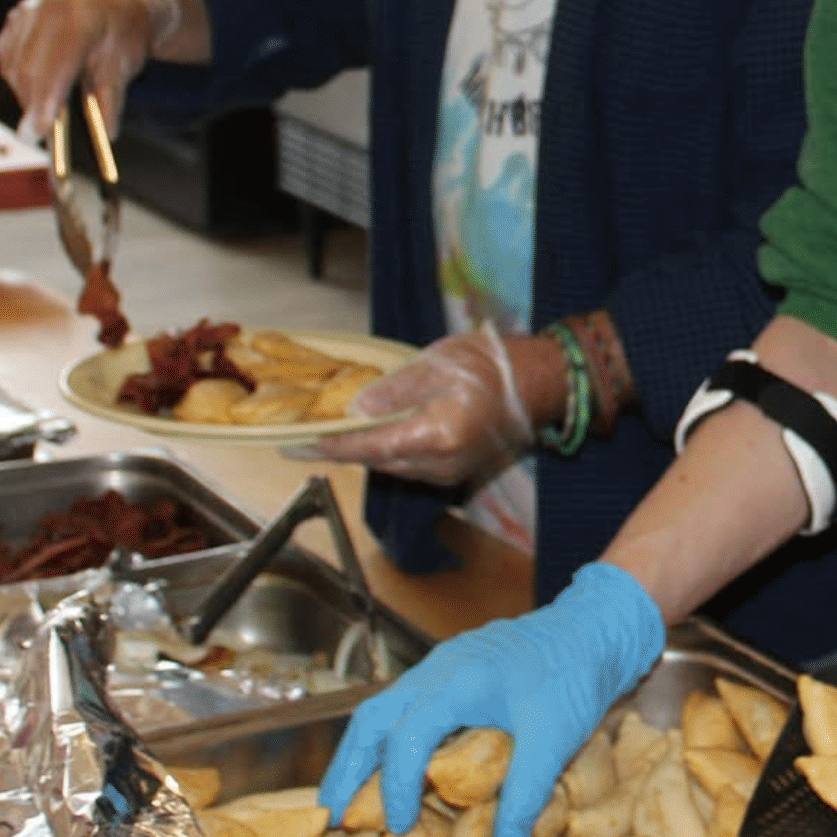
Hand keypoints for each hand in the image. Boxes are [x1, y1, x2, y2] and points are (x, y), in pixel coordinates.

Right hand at [0, 0, 185, 141]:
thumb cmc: (122, 29)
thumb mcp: (126, 62)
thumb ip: (113, 97)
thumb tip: (108, 133)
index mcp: (80, 17)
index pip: (56, 66)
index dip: (44, 102)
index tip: (38, 133)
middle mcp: (47, 9)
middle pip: (28, 69)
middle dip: (30, 106)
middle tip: (33, 136)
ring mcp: (28, 11)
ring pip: (14, 66)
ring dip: (25, 94)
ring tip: (46, 111)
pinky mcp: (15, 18)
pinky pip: (8, 57)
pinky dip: (19, 77)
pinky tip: (39, 86)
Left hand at [296, 324, 544, 487]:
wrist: (541, 382)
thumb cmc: (494, 364)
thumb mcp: (439, 363)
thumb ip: (396, 389)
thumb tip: (356, 409)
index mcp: (436, 436)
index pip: (369, 447)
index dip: (329, 447)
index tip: (294, 445)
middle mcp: (441, 465)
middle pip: (377, 461)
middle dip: (342, 448)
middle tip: (308, 434)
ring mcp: (450, 472)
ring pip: (393, 465)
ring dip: (365, 450)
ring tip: (336, 432)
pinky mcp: (456, 470)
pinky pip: (411, 465)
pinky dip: (389, 450)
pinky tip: (376, 433)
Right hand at [315, 562, 665, 836]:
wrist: (594, 628)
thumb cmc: (575, 675)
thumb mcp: (556, 738)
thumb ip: (527, 793)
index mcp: (459, 680)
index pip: (406, 736)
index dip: (396, 785)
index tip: (397, 824)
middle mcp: (438, 668)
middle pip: (372, 718)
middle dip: (348, 768)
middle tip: (331, 814)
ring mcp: (440, 666)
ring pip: (381, 709)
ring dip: (361, 753)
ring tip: (345, 798)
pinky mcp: (450, 671)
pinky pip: (402, 705)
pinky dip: (386, 739)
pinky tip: (388, 767)